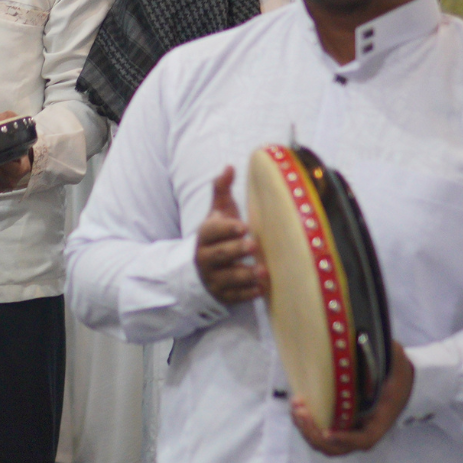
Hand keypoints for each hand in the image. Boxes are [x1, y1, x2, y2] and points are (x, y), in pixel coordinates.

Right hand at [195, 166, 265, 304]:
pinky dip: (247, 294)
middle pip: (218, 254)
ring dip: (244, 275)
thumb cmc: (216, 235)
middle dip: (235, 250)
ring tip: (262, 272)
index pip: (211, 231)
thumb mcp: (216, 213)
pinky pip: (233, 296)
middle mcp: (204, 258)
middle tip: (253, 245)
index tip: (243, 226)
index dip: (226, 229)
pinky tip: (261, 289)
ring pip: (227, 278)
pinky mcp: (221, 295)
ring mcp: (212, 278)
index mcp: (204, 236)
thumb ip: (221, 190)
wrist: (200, 268)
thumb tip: (230, 166)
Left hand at [292, 343, 414, 455]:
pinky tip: (298, 404)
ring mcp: (352, 428)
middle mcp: (365, 429)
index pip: (364, 439)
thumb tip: (361, 338)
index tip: (328, 432)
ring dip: (307, 429)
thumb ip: (380, 352)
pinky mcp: (340, 422)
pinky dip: (308, 424)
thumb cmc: (396, 369)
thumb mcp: (393, 359)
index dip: (346, 438)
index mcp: (381, 419)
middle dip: (315, 433)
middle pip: (338, 447)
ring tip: (296, 406)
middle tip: (301, 412)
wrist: (403, 378)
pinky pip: (321, 432)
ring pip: (325, 443)